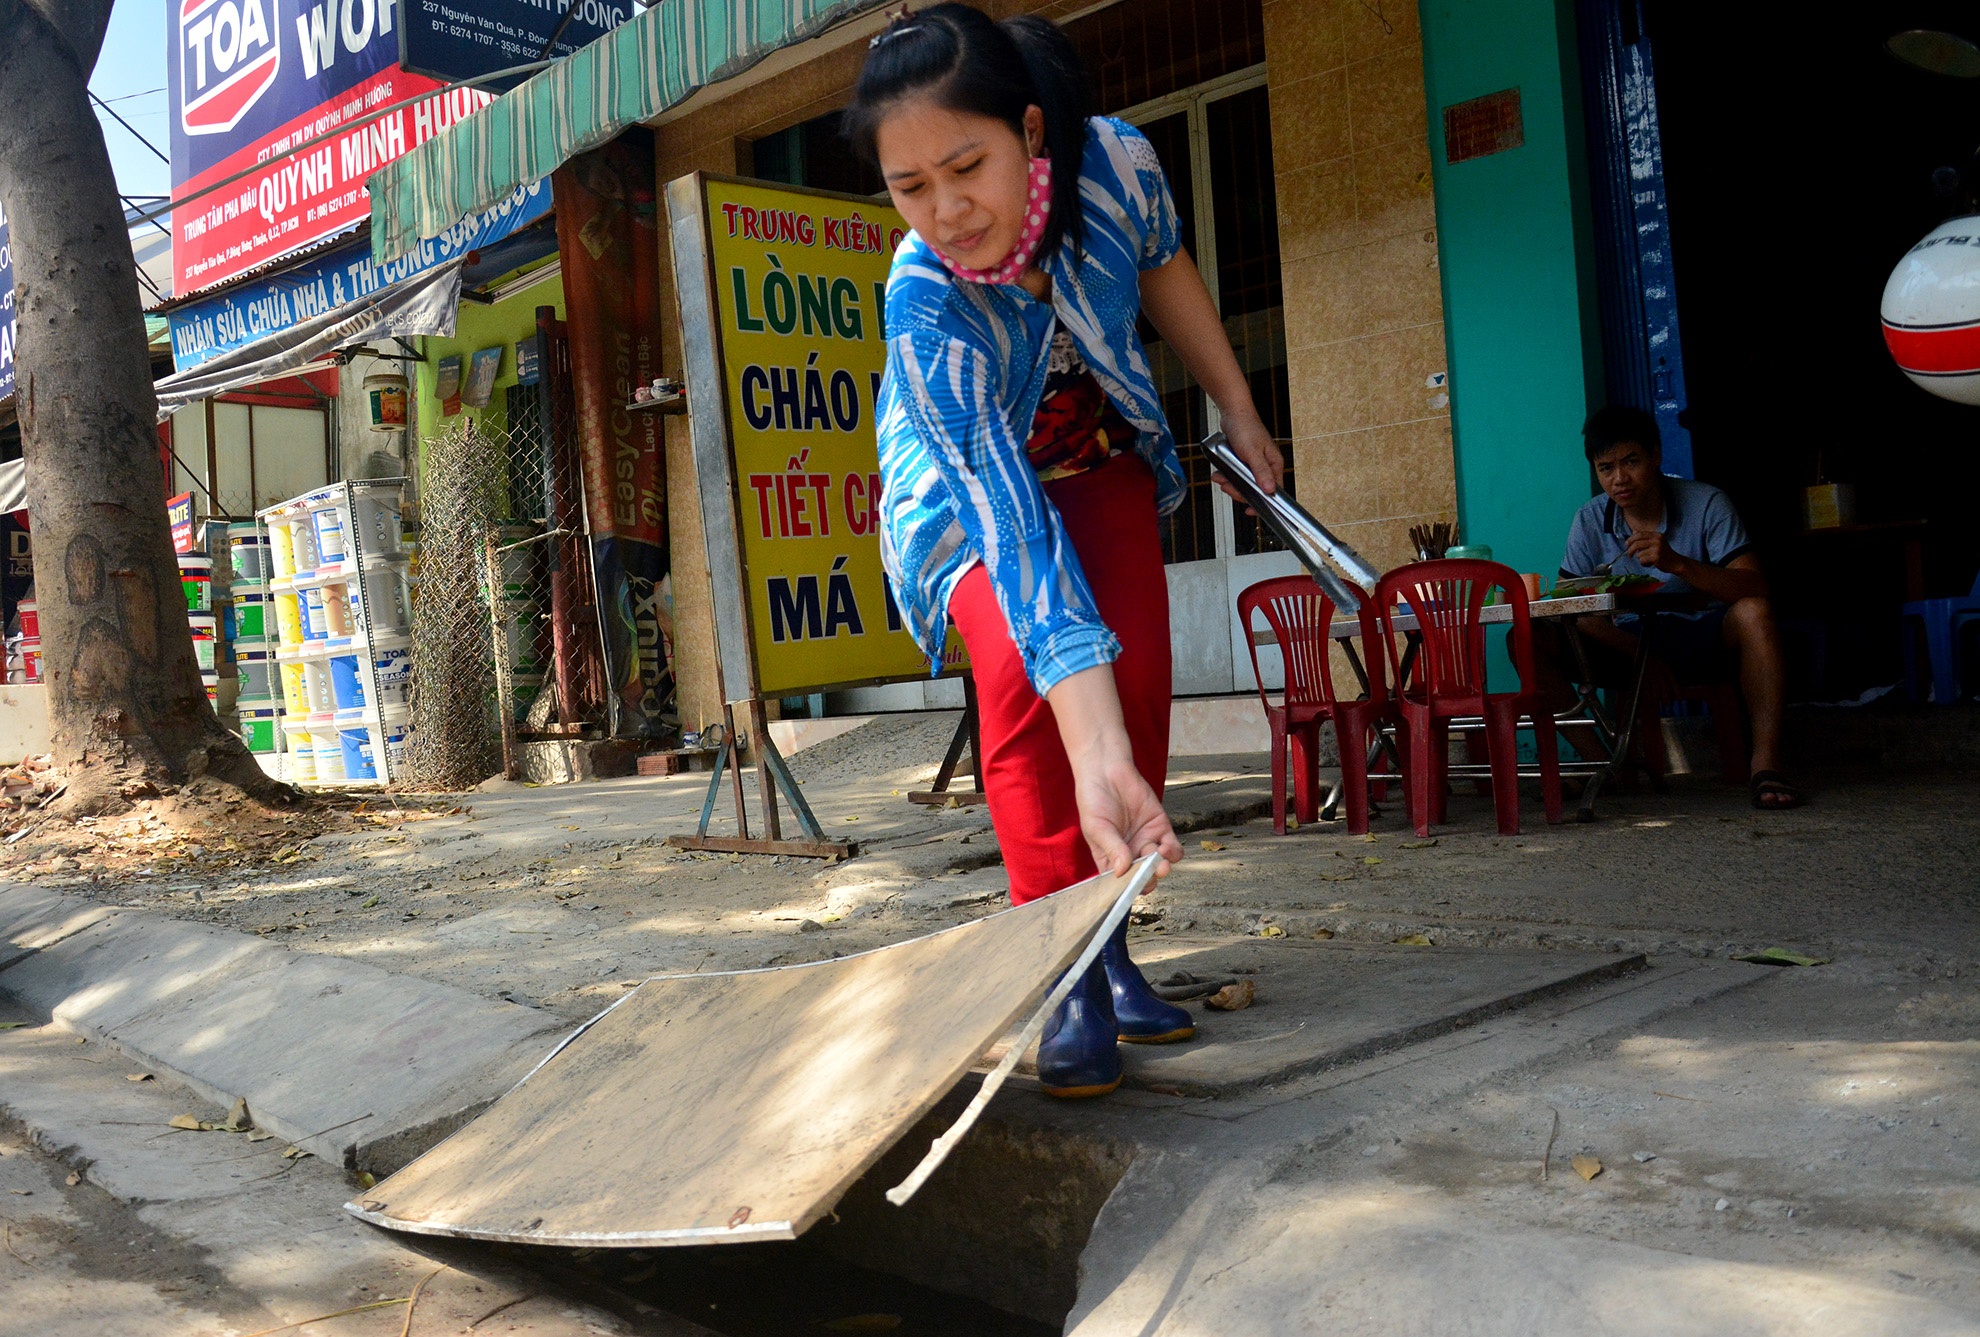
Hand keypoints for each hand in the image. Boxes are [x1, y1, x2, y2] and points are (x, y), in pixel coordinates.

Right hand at [1069, 740, 1184, 878]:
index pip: (1121, 883)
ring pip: (1160, 866)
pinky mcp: (1160, 828)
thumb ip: (1111, 848)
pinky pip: (1172, 848)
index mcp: (1109, 859)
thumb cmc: (1093, 799)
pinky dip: (1172, 852)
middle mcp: (1129, 854)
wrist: (1106, 771)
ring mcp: (1146, 841)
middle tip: (1147, 875)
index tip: (1131, 887)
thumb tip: (1121, 871)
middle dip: (1148, 880)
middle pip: (1143, 877)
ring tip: (1159, 863)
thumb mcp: (1096, 827)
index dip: (1127, 889)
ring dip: (1161, 868)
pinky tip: (1165, 847)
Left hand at [1211, 411, 1283, 502]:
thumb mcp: (1252, 453)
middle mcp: (1266, 466)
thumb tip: (1270, 490)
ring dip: (1230, 483)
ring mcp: (1254, 465)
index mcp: (1274, 465)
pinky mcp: (1244, 462)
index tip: (1251, 511)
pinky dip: (1227, 476)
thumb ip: (1261, 472)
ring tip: (1220, 477)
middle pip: (1255, 490)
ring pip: (1243, 484)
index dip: (1262, 503)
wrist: (1233, 413)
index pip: (1273, 491)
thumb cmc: (1246, 428)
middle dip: (1238, 490)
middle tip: (1227, 486)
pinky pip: (1236, 475)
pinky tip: (1220, 473)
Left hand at [1623, 529, 1684, 574]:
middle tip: (1629, 555)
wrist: (1676, 562)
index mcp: (1657, 535)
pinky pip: (1642, 560)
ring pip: (1639, 554)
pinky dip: (1644, 563)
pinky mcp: (1656, 557)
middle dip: (1630, 550)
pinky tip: (1650, 563)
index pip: (1639, 534)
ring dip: (1640, 559)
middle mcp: (1657, 540)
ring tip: (1647, 560)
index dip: (1630, 539)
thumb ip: (1645, 537)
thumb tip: (1633, 531)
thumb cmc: (1664, 553)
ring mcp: (1657, 548)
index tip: (1626, 544)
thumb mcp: (1656, 542)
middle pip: (1637, 543)